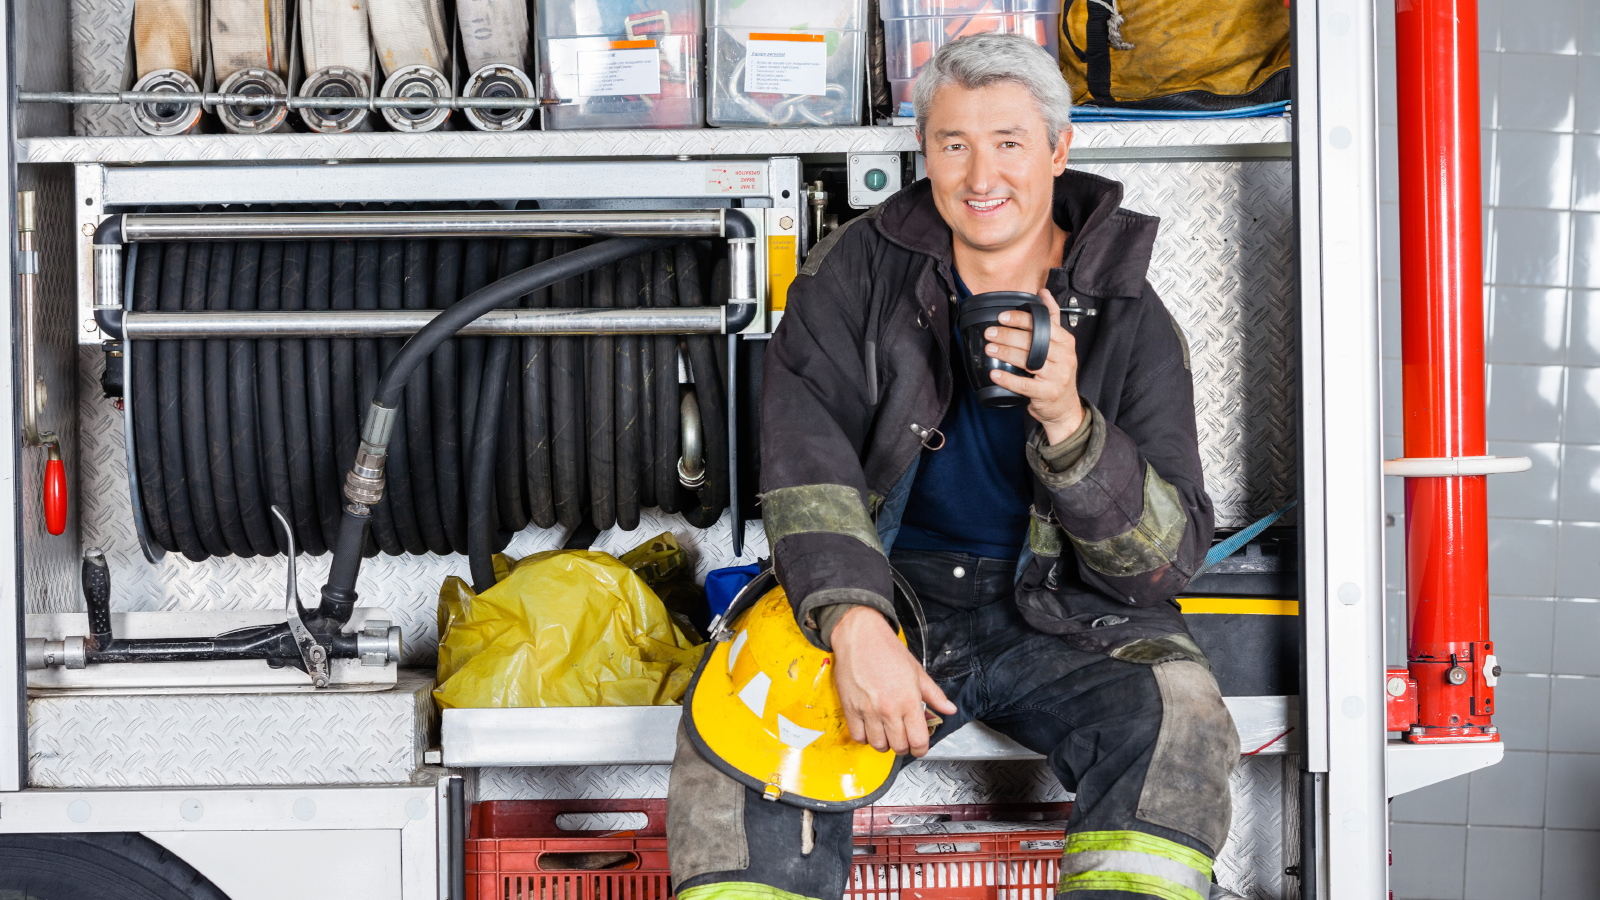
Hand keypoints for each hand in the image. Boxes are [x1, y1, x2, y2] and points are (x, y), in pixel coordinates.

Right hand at [829, 605, 957, 756]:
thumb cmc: (888, 650)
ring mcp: (868, 711)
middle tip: (904, 738)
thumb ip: (935, 695)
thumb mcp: (917, 672)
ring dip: (885, 744)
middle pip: (899, 747)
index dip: (921, 749)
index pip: (918, 741)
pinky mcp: (850, 709)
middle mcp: (889, 709)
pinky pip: (858, 736)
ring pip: (878, 745)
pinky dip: (865, 738)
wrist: (861, 637)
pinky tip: (870, 728)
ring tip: (887, 734)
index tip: (919, 746)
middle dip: (904, 747)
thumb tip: (949, 709)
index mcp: (909, 701)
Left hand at [985, 289, 1083, 443]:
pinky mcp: (1047, 393)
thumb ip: (1051, 319)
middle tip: (989, 332)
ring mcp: (1057, 376)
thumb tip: (1043, 293)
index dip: (1021, 319)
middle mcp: (1065, 357)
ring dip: (1005, 353)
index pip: (1043, 324)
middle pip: (1034, 341)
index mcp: (1066, 342)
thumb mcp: (1060, 345)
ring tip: (989, 348)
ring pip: (1028, 360)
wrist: (1064, 406)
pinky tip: (995, 374)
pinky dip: (1008, 379)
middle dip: (1008, 335)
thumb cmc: (1058, 372)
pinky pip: (1024, 385)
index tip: (1002, 317)